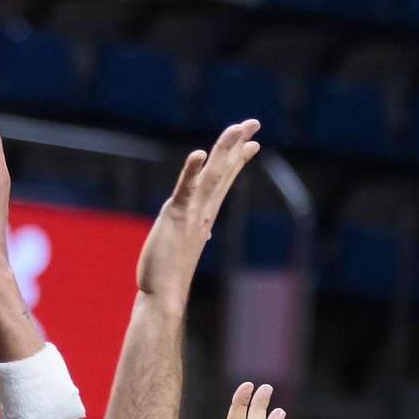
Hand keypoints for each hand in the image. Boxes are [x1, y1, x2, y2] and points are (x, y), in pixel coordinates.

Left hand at [136, 121, 259, 313]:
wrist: (164, 295)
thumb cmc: (170, 273)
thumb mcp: (187, 244)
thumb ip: (196, 232)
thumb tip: (206, 232)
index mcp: (206, 213)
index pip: (225, 180)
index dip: (238, 159)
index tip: (254, 143)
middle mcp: (203, 209)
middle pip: (224, 170)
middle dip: (238, 144)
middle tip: (253, 122)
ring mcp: (192, 211)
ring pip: (212, 174)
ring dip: (224, 150)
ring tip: (237, 128)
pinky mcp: (176, 215)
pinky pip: (186, 189)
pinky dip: (192, 171)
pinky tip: (199, 154)